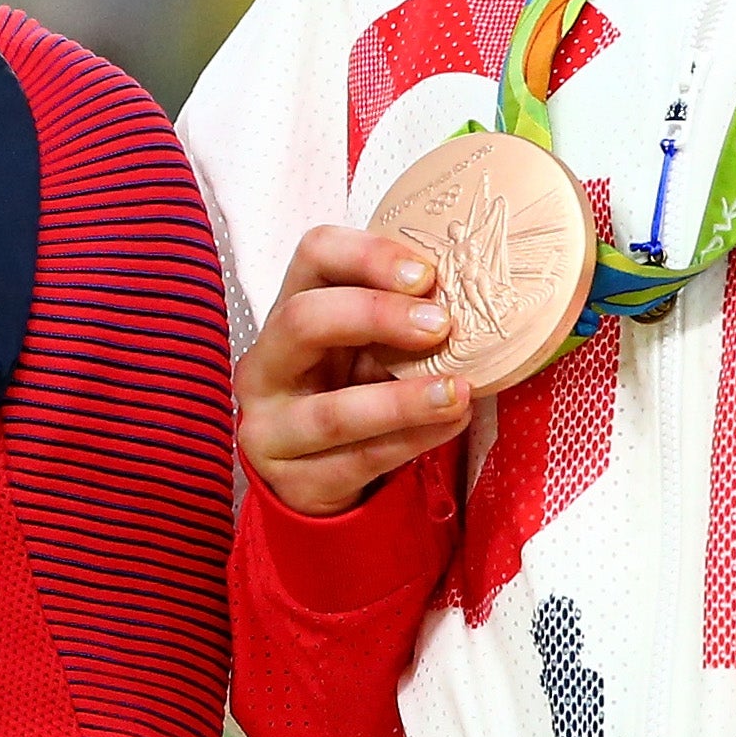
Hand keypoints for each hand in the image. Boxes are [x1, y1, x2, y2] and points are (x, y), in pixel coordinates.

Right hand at [236, 224, 471, 516]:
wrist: (312, 476)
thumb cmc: (346, 392)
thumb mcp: (362, 349)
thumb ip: (394, 324)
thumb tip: (469, 301)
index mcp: (287, 312)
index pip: (313, 256)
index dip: (368, 255)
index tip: (425, 274)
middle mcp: (266, 365)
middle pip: (303, 320)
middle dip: (376, 316)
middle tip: (441, 325)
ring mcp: (271, 427)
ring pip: (332, 412)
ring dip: (403, 400)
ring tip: (459, 392)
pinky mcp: (295, 481)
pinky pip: (359, 460)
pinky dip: (413, 440)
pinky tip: (452, 423)